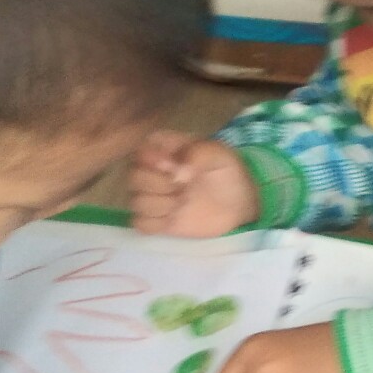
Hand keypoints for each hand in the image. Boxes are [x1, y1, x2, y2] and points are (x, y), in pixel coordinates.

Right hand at [129, 132, 261, 237]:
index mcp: (162, 148)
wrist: (238, 203)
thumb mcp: (218, 153)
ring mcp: (151, 196)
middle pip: (134, 178)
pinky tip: (174, 219)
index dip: (155, 162)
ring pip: (136, 202)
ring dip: (162, 205)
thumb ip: (196, 154)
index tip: (176, 168)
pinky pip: (140, 224)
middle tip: (185, 188)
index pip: (140, 152)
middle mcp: (150, 171)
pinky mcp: (155, 220)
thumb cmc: (226, 171)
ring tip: (184, 203)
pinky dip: (157, 224)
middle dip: (161, 186)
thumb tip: (176, 173)